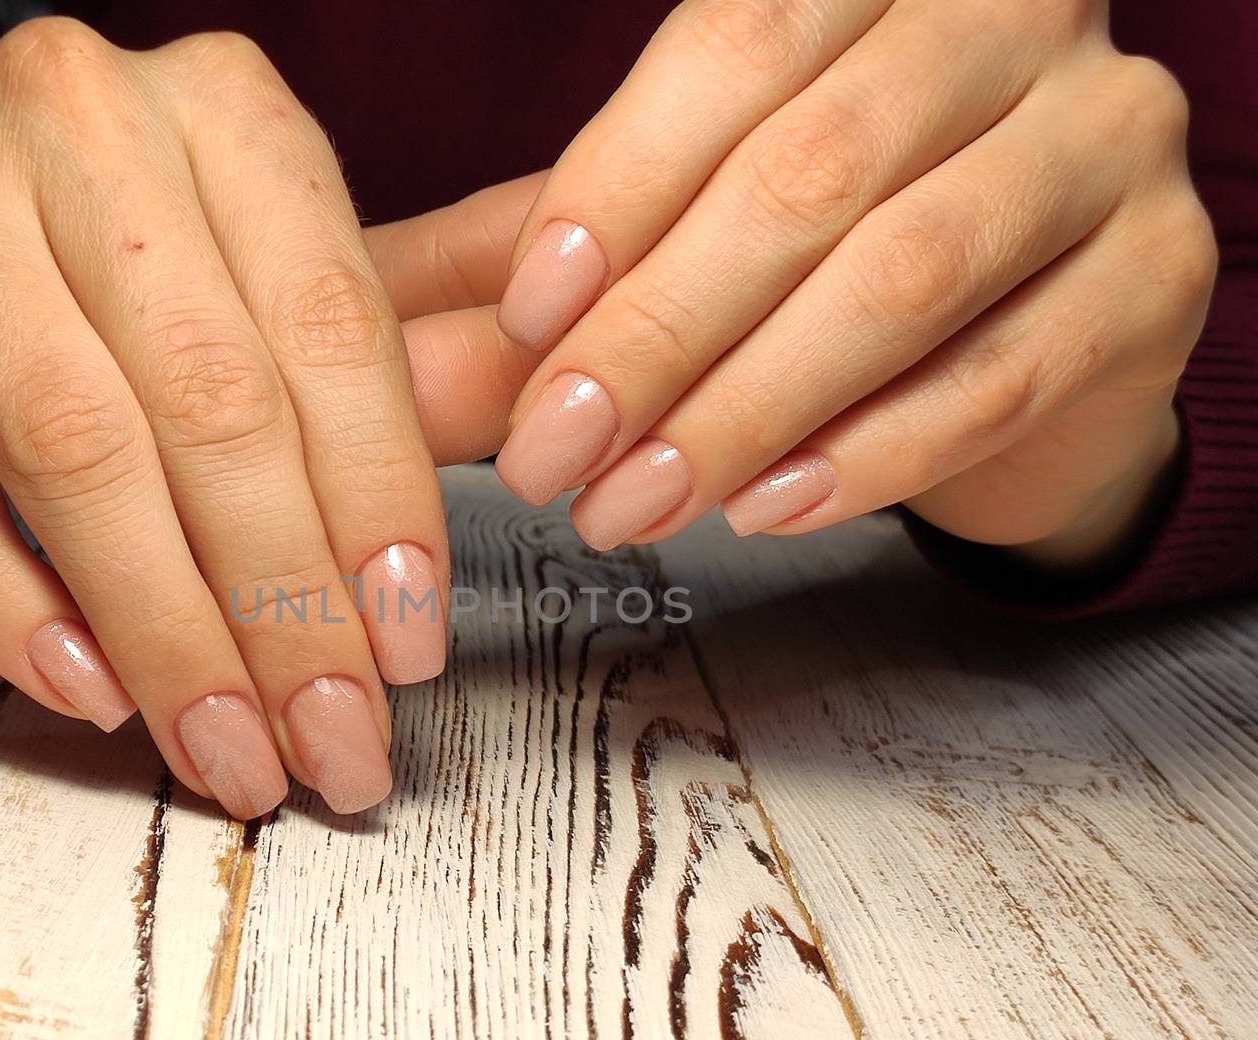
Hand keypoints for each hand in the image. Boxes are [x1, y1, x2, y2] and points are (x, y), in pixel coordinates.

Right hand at [0, 19, 505, 818]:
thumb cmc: (113, 298)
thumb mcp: (277, 297)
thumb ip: (422, 341)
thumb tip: (570, 402)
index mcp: (225, 111)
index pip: (334, 330)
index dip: (381, 509)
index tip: (410, 653)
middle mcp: (79, 119)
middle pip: (215, 405)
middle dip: (288, 608)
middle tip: (334, 743)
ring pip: (81, 454)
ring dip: (172, 635)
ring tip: (232, 751)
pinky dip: (15, 612)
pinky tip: (95, 694)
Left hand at [485, 0, 1214, 568]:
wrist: (1023, 328)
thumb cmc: (823, 252)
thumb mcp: (671, 223)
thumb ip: (531, 260)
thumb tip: (368, 348)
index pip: (740, 45)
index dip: (618, 187)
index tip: (527, 320)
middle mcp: (1014, 22)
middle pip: (814, 171)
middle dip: (659, 330)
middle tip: (555, 452)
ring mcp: (1106, 143)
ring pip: (906, 278)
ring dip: (742, 408)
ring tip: (630, 501)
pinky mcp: (1155, 281)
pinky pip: (998, 377)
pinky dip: (862, 456)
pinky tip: (762, 507)